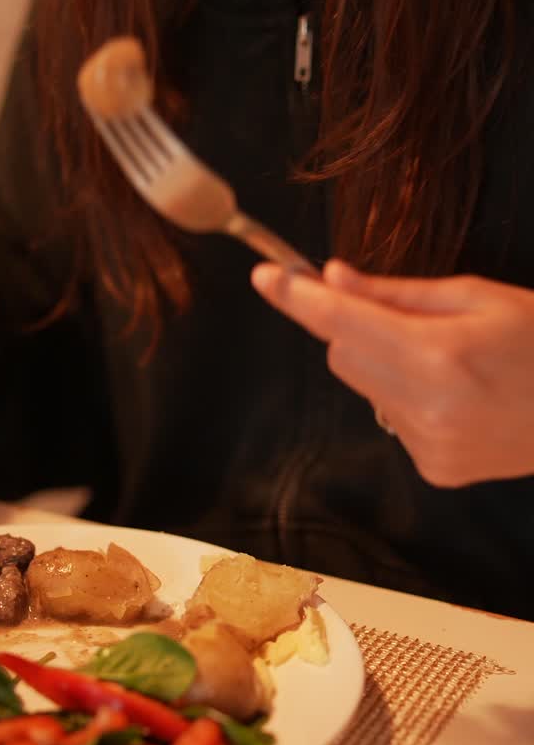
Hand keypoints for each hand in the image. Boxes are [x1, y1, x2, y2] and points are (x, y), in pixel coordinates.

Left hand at [251, 258, 533, 486]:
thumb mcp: (478, 296)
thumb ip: (397, 293)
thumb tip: (334, 278)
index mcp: (440, 354)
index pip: (344, 321)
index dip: (298, 297)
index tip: (266, 275)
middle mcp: (428, 406)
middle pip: (342, 356)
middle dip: (357, 331)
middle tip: (406, 321)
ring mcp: (429, 445)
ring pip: (364, 390)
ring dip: (385, 368)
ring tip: (448, 364)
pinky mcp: (433, 469)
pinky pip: (390, 421)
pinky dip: (407, 402)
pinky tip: (455, 398)